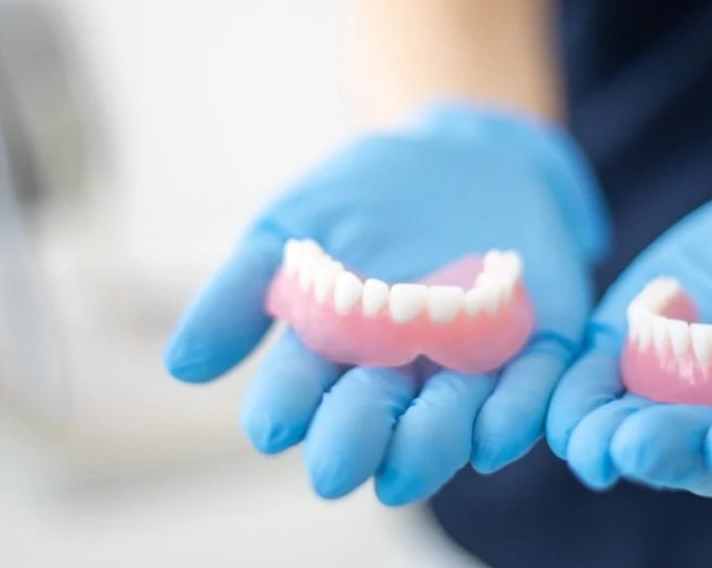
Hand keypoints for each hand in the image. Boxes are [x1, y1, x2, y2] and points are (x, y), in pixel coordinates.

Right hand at [164, 104, 608, 504]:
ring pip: (447, 419)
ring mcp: (465, 365)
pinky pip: (527, 392)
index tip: (269, 428)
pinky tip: (491, 434)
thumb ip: (240, 291)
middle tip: (335, 469)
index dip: (284, 408)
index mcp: (333, 353)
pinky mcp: (530, 349)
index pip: (300, 390)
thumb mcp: (291, 226)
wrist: (457, 155)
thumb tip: (182, 367)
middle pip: (372, 418)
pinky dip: (511, 415)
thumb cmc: (361, 196)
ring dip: (428, 444)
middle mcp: (397, 374)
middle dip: (353, 441)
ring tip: (405, 465)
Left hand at [547, 167, 711, 496]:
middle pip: (704, 453)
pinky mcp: (628, 362)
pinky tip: (561, 411)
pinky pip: (595, 391)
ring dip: (612, 441)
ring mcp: (676, 396)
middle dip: (670, 448)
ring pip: (641, 434)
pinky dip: (577, 402)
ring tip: (592, 445)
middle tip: (637, 447)